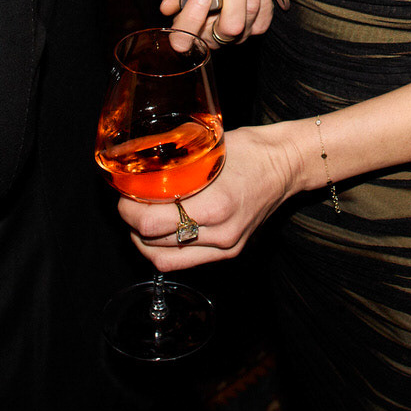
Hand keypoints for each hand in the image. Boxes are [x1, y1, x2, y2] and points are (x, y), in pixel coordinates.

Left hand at [117, 124, 300, 271]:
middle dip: (132, 224)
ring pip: (165, 260)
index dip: (128, 210)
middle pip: (153, 244)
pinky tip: (162, 232)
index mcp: (214, 205)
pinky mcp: (230, 252)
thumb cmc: (250, 150)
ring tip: (141, 221)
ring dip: (145, 242)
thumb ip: (177, 164)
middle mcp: (220, 233)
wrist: (287, 165)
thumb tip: (139, 161)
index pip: (150, 223)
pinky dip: (165, 250)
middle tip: (128, 204)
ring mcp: (226, 246)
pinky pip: (185, 261)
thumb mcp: (209, 149)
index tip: (123, 195)